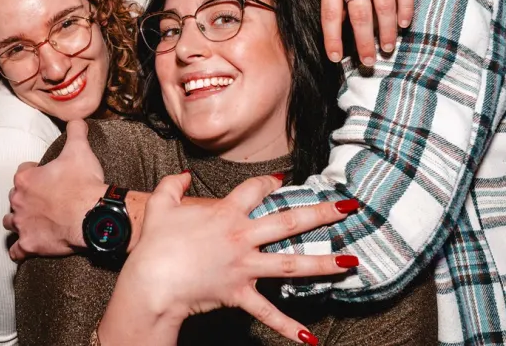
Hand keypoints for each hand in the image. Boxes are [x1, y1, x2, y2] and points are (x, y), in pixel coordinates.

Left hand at [3, 119, 105, 259]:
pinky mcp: (30, 245)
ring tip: (31, 221)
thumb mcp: (80, 149)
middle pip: (14, 198)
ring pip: (10, 223)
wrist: (93, 215)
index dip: (33, 173)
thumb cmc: (84, 183)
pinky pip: (16, 251)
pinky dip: (20, 250)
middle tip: (43, 200)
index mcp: (26, 179)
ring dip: (18, 221)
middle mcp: (19, 201)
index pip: (22, 172)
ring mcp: (23, 224)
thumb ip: (75, 131)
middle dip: (25, 198)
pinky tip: (26, 247)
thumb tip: (76, 119)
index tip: (45, 176)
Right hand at [100, 173, 356, 345]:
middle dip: (321, 213)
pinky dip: (288, 327)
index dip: (268, 182)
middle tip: (348, 208)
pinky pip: (268, 312)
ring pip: (291, 264)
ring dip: (324, 263)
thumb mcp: (160, 205)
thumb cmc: (156, 242)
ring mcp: (244, 267)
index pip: (254, 190)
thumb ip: (172, 185)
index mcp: (226, 214)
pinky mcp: (239, 294)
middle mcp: (242, 238)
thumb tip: (184, 175)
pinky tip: (310, 339)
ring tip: (352, 262)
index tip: (283, 178)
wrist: (152, 280)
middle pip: (288, 222)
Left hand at [322, 0, 412, 65]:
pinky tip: (404, 23)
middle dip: (364, 42)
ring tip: (388, 47)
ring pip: (384, 6)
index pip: (330, 13)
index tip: (336, 58)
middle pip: (360, 15)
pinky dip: (405, 9)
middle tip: (369, 61)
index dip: (333, 38)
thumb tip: (339, 19)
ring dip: (387, 31)